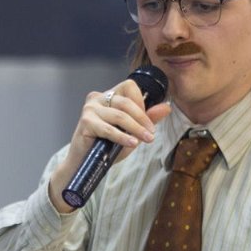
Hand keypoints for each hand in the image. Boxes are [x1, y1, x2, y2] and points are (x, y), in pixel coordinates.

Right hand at [48, 79, 171, 212]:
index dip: (141, 101)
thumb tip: (166, 107)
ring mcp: (90, 109)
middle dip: (142, 118)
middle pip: (126, 101)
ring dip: (136, 128)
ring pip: (119, 115)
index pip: (129, 86)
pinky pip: (109, 129)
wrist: (84, 164)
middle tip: (151, 133)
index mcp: (108, 96)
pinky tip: (132, 143)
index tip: (148, 121)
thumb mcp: (131, 132)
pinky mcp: (85, 122)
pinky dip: (122, 137)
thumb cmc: (105, 146)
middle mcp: (97, 98)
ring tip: (146, 139)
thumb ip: (147, 119)